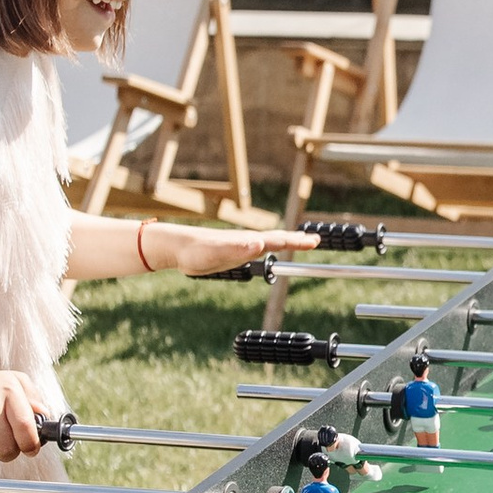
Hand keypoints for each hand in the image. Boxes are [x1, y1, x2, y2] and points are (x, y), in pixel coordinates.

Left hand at [154, 222, 320, 276]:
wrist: (177, 248)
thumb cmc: (195, 250)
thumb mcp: (217, 253)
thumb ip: (238, 249)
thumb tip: (259, 244)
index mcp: (249, 241)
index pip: (279, 240)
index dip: (297, 241)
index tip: (315, 241)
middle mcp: (248, 241)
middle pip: (278, 239)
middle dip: (297, 240)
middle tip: (315, 241)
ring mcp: (241, 247)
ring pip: (269, 243)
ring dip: (286, 243)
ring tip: (299, 243)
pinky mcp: (233, 253)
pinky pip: (258, 251)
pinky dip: (270, 249)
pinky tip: (267, 250)